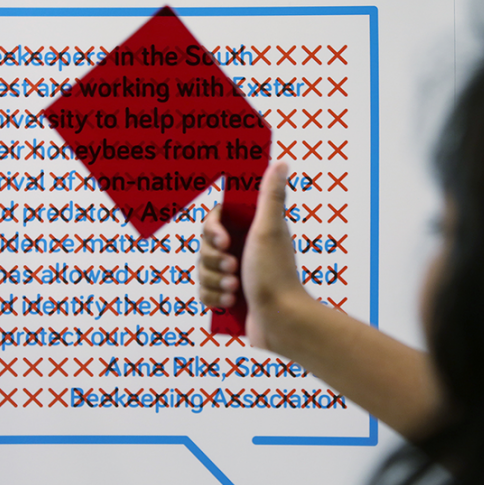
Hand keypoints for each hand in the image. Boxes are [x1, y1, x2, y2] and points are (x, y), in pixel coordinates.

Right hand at [198, 161, 310, 349]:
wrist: (280, 322)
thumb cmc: (276, 275)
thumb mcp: (270, 230)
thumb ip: (270, 196)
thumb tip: (281, 162)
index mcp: (252, 231)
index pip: (216, 220)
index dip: (213, 230)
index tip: (224, 240)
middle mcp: (243, 250)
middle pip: (205, 247)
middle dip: (214, 260)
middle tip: (234, 268)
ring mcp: (234, 274)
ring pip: (202, 271)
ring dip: (214, 281)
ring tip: (235, 289)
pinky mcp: (228, 297)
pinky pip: (203, 292)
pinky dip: (213, 298)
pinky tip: (230, 302)